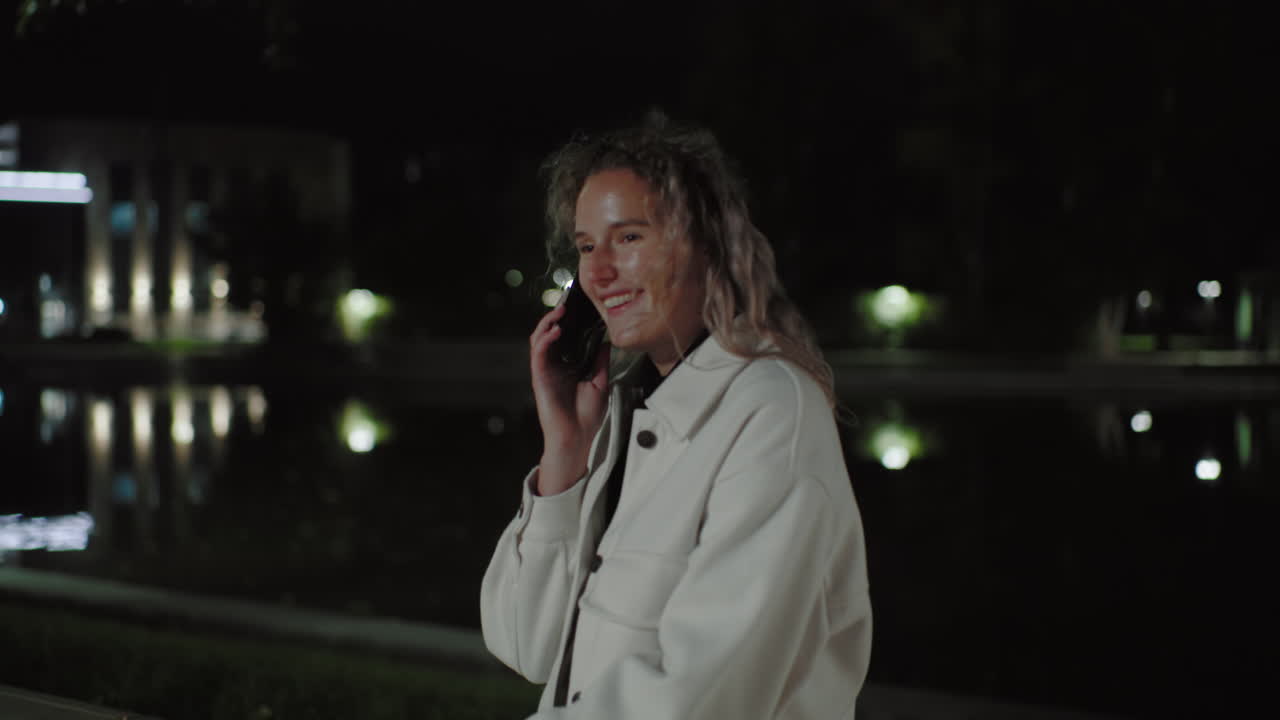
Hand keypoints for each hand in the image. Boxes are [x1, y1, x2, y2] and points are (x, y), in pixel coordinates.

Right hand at [529, 302, 609, 495]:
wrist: (579, 437)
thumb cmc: (588, 414)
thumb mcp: (600, 381)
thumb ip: (601, 360)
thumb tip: (607, 340)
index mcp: (567, 365)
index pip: (564, 337)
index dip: (567, 321)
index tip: (578, 306)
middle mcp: (554, 365)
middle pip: (549, 333)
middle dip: (556, 316)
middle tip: (567, 303)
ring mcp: (545, 370)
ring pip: (539, 339)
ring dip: (547, 323)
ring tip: (559, 312)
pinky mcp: (539, 377)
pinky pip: (538, 354)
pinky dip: (544, 340)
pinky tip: (554, 332)